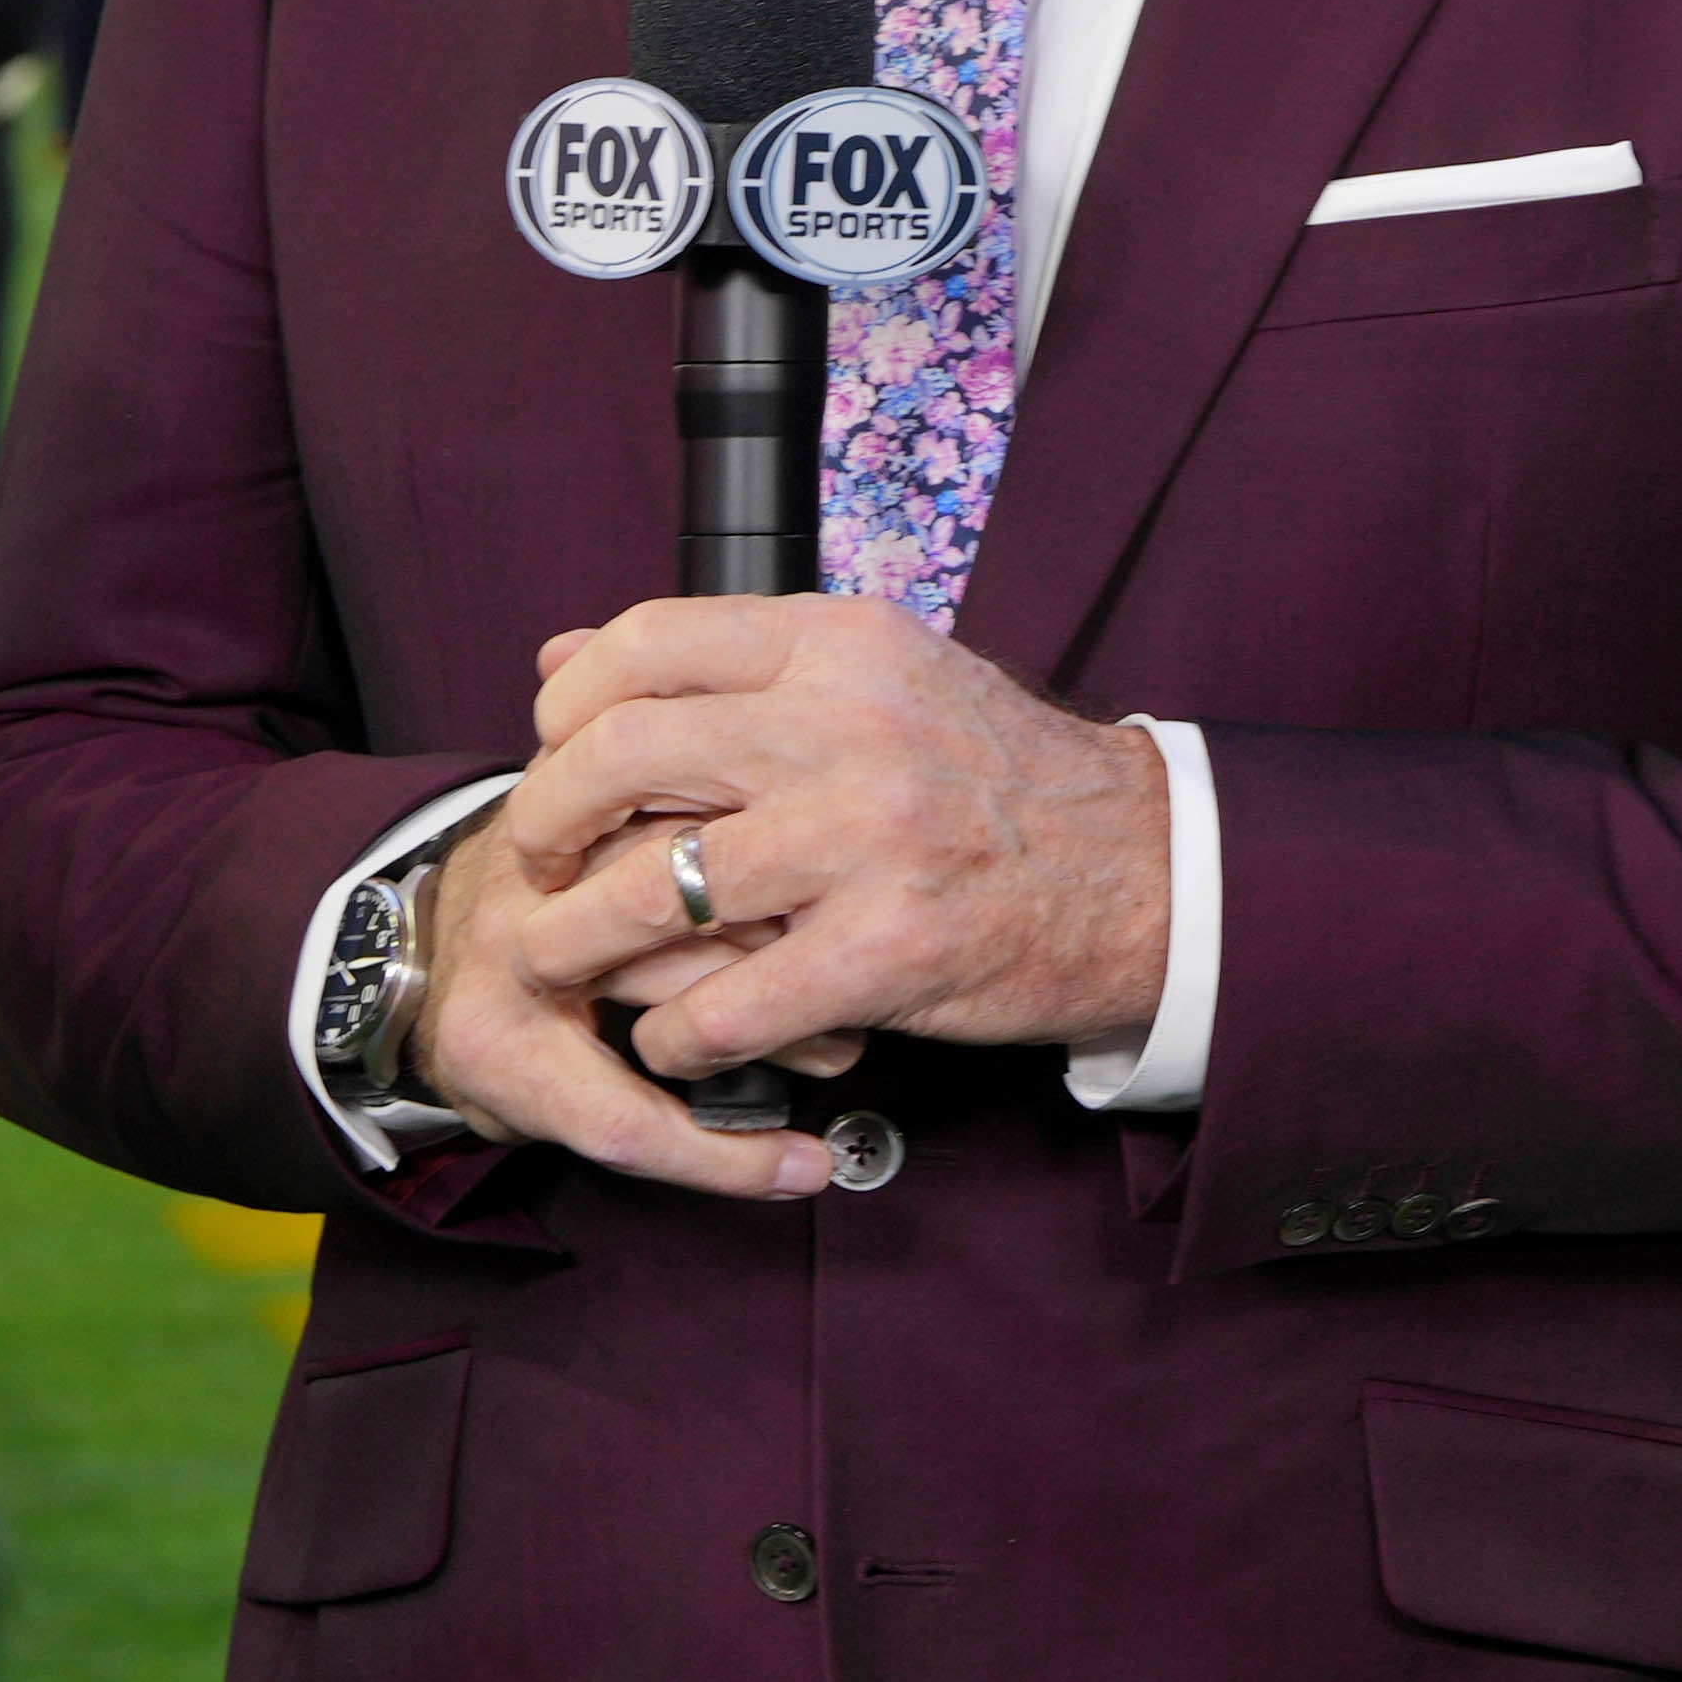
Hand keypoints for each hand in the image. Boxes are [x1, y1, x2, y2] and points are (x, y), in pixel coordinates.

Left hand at [432, 598, 1172, 1186]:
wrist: (1144, 868)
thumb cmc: (996, 779)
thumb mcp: (879, 680)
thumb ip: (728, 669)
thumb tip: (560, 660)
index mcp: (845, 646)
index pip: (645, 644)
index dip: (566, 708)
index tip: (558, 756)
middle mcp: (852, 727)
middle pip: (615, 760)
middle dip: (541, 826)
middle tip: (538, 869)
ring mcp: (870, 840)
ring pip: (646, 894)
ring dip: (576, 946)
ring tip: (572, 963)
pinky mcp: (886, 950)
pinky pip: (717, 1009)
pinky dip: (672, 1037)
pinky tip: (682, 1035)